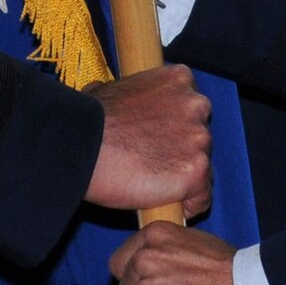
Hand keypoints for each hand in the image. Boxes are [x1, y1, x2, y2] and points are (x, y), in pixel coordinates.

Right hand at [83, 65, 211, 218]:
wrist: (82, 147)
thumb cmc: (90, 120)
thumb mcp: (109, 90)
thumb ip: (130, 94)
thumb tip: (116, 99)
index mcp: (178, 79)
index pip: (191, 107)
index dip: (175, 127)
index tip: (158, 140)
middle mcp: (196, 104)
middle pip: (201, 136)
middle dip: (183, 151)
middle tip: (154, 164)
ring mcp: (199, 138)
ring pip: (203, 168)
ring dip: (183, 178)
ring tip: (153, 186)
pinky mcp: (197, 171)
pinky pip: (201, 197)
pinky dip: (186, 205)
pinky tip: (163, 203)